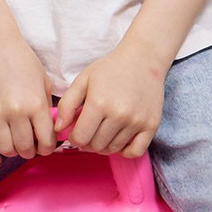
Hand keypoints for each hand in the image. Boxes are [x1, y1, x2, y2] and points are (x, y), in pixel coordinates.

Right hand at [0, 33, 58, 165]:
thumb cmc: (23, 62)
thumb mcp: (44, 82)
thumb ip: (47, 108)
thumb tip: (51, 131)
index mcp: (36, 104)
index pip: (45, 140)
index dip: (47, 148)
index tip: (45, 146)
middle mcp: (17, 111)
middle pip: (25, 148)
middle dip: (30, 152)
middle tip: (30, 147)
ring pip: (5, 148)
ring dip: (12, 152)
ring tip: (15, 147)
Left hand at [54, 41, 167, 157]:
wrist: (143, 59)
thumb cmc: (110, 69)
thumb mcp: (83, 80)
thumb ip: (67, 104)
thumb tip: (59, 128)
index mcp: (99, 103)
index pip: (80, 138)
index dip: (74, 138)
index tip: (77, 132)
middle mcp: (119, 114)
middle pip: (96, 146)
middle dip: (88, 142)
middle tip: (90, 130)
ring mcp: (137, 121)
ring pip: (113, 149)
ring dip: (105, 145)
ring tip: (103, 131)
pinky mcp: (151, 125)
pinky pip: (135, 151)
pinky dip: (125, 151)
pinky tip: (120, 140)